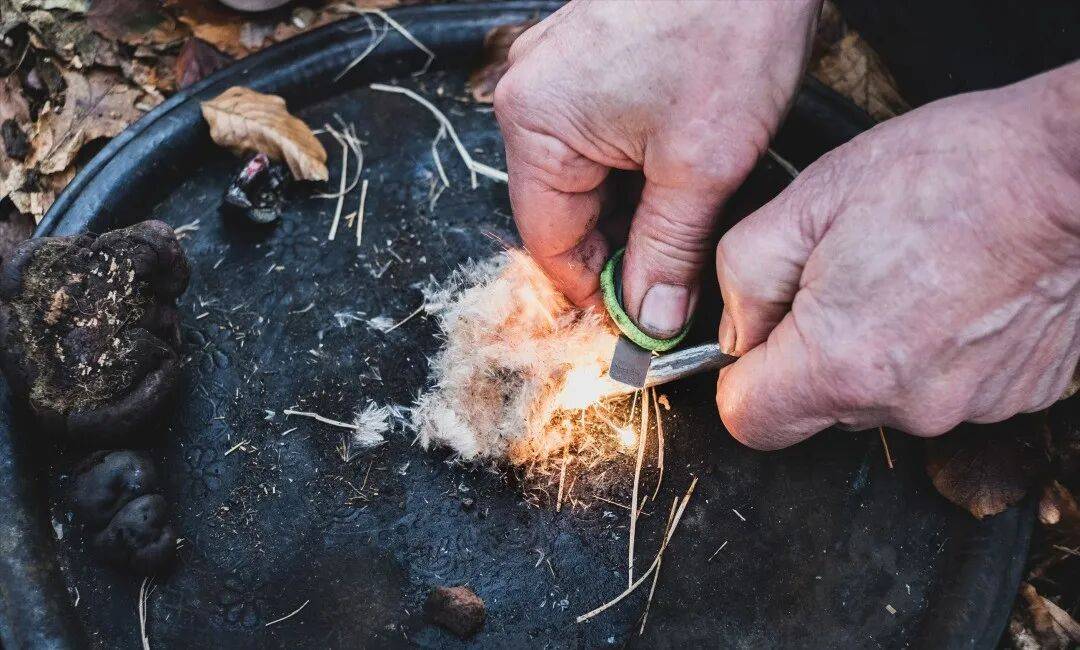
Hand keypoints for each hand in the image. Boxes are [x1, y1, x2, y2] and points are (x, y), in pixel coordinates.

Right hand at [495, 0, 819, 336]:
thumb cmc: (729, 25)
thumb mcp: (701, 164)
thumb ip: (668, 251)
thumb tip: (651, 320)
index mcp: (535, 123)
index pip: (550, 241)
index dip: (595, 291)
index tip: (640, 324)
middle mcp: (531, 95)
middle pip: (564, 210)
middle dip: (620, 249)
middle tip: (677, 284)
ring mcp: (559, 72)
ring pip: (587, 177)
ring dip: (634, 209)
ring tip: (688, 223)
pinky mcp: (592, 58)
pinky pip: (600, 138)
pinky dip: (637, 168)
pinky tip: (681, 177)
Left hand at [715, 62, 1079, 449]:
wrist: (1072, 169)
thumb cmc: (948, 171)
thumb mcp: (808, 200)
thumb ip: (743, 277)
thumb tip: (736, 331)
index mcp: (841, 364)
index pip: (748, 421)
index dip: (741, 376)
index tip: (761, 334)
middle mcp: (906, 405)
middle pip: (817, 409)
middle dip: (810, 352)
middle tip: (843, 276)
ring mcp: (969, 407)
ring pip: (881, 397)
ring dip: (876, 349)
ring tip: (908, 274)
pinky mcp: (1017, 396)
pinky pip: (944, 386)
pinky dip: (935, 350)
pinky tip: (954, 292)